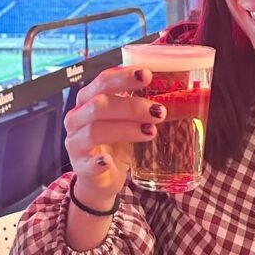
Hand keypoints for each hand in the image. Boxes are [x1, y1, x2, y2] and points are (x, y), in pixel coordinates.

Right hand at [65, 66, 166, 203]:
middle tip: (158, 111)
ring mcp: (75, 142)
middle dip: (131, 105)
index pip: (103, 81)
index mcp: (89, 99)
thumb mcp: (128, 123)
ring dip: (124, 129)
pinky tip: (108, 161)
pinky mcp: (79, 167)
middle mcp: (78, 117)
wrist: (100, 178)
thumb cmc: (115, 145)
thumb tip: (178, 99)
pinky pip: (86, 164)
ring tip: (150, 131)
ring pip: (94, 130)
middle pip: (99, 104)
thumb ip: (143, 109)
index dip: (124, 76)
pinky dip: (97, 162)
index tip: (147, 75)